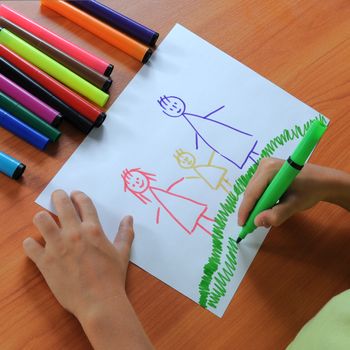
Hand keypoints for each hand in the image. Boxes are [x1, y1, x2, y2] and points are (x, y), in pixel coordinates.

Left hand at [23, 190, 132, 318]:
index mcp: (93, 229)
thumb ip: (126, 233)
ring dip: (42, 218)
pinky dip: (31, 244)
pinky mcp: (45, 262)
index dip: (78, 195)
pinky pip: (30, 245)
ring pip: (40, 220)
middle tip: (57, 197)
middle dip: (58, 196)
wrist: (99, 302)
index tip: (74, 194)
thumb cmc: (112, 277)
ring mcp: (57, 246)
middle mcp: (74, 233)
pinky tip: (36, 246)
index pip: (83, 203)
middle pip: (61, 204)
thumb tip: (129, 218)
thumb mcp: (122, 253)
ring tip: (44, 222)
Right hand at [238, 158, 348, 227]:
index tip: (242, 225)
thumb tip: (257, 222)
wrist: (323, 180)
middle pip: (251, 192)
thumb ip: (277, 214)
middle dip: (251, 209)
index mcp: (270, 169)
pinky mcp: (266, 169)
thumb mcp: (295, 205)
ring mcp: (264, 166)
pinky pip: (258, 188)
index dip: (245, 210)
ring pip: (253, 191)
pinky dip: (261, 200)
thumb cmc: (311, 190)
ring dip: (257, 205)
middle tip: (252, 226)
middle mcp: (264, 164)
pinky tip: (267, 208)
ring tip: (263, 218)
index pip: (252, 192)